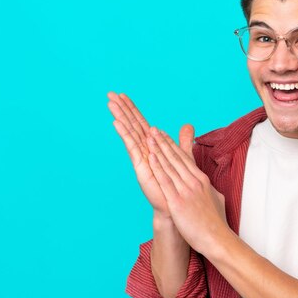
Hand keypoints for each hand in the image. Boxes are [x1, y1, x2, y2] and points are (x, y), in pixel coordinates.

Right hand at [107, 92, 192, 219]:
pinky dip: (125, 134)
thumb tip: (188, 125)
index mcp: (152, 145)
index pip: (141, 123)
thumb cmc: (176, 183)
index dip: (132, 109)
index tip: (122, 94)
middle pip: (132, 125)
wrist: (174, 205)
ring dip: (120, 117)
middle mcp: (144, 149)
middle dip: (122, 109)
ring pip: (130, 132)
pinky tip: (117, 123)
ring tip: (110, 103)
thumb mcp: (182, 156)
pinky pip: (132, 146)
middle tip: (110, 93)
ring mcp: (141, 157)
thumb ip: (183, 140)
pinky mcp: (141, 166)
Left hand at [147, 126, 229, 254]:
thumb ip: (210, 190)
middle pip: (176, 158)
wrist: (217, 239)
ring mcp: (186, 191)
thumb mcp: (216, 199)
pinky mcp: (177, 202)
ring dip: (158, 149)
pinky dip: (157, 167)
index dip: (172, 146)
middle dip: (164, 142)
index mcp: (202, 181)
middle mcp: (194, 182)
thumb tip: (209, 187)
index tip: (164, 136)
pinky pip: (165, 181)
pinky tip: (150, 156)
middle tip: (153, 129)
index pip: (185, 159)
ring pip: (169, 165)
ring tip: (149, 136)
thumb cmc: (216, 223)